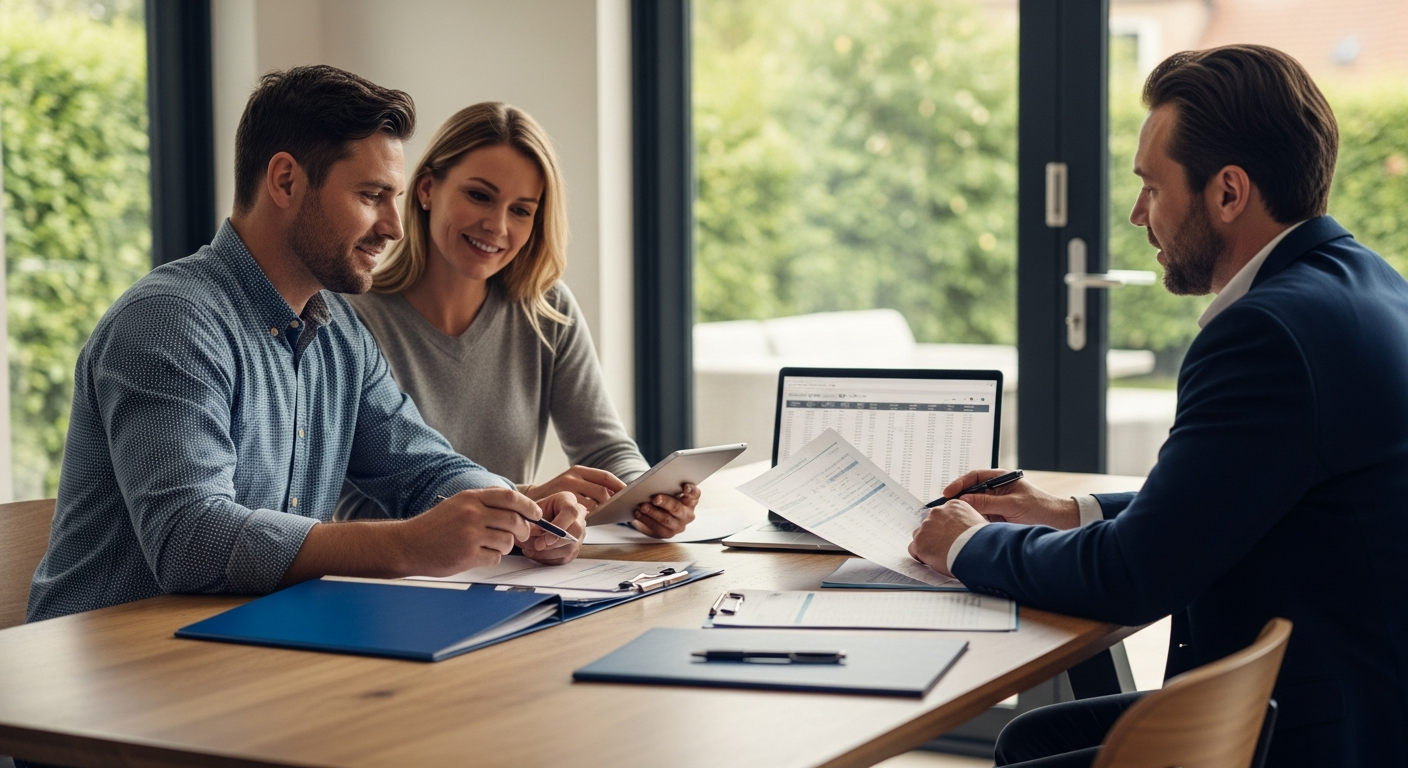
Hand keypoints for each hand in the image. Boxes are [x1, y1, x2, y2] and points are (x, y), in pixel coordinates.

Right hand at [396, 488, 535, 574]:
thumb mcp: (458, 504)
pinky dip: (492, 558)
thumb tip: (516, 508)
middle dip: (524, 531)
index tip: (536, 514)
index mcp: (471, 498)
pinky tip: (478, 555)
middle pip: (514, 520)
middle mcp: (472, 513)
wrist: (408, 545)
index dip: (528, 506)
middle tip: (522, 536)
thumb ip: (484, 502)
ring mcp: (470, 534)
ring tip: (490, 546)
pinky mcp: (468, 555)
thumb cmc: (434, 527)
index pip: (510, 497)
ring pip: (507, 541)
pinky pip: (495, 557)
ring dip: (505, 546)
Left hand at [521, 491, 586, 564]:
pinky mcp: (574, 549)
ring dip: (547, 552)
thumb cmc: (537, 511)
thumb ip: (531, 520)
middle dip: (555, 542)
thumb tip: (529, 533)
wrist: (540, 517)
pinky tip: (534, 553)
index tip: (546, 537)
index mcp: (568, 501)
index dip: (560, 525)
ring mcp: (578, 535)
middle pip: (575, 532)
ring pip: (570, 548)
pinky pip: (563, 558)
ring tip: (530, 549)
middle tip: (537, 545)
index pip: (571, 512)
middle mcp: (578, 518)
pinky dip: (547, 558)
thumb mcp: (532, 510)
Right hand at [524, 466, 625, 512]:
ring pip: (592, 504)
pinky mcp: (559, 501)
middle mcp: (572, 477)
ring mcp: (565, 490)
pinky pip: (580, 512)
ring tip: (608, 516)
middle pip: (602, 491)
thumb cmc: (554, 495)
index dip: (620, 485)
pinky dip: (588, 517)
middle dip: (612, 502)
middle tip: (620, 510)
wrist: (527, 500)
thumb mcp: (571, 485)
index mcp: (578, 470)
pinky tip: (592, 521)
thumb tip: (616, 496)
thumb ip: (589, 488)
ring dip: (601, 512)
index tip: (631, 493)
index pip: (605, 477)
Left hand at [630, 483, 699, 537]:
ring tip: (643, 506)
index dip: (691, 490)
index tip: (685, 487)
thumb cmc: (664, 498)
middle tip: (655, 498)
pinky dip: (646, 520)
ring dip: (653, 513)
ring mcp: (679, 525)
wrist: (658, 514)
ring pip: (666, 519)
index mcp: (690, 500)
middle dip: (666, 502)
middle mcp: (687, 514)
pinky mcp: (669, 533)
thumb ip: (660, 485)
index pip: (695, 494)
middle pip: (677, 508)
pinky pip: (658, 528)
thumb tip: (637, 484)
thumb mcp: (665, 490)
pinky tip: (639, 514)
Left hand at [908, 499, 987, 576]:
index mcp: (953, 506)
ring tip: (940, 556)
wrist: (978, 551)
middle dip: (935, 535)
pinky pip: (914, 549)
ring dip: (927, 544)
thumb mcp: (980, 522)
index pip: (942, 515)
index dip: (945, 528)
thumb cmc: (983, 540)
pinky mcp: (920, 542)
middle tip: (946, 548)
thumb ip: (968, 521)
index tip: (950, 536)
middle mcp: (937, 512)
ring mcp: (926, 527)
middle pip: (930, 524)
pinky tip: (933, 561)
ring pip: (920, 536)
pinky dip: (921, 556)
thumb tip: (969, 528)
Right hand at [938, 469, 1079, 528]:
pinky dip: (973, 522)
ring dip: (966, 513)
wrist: (1058, 523)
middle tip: (946, 508)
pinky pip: (980, 518)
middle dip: (959, 499)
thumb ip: (987, 502)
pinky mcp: (997, 518)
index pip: (974, 477)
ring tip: (954, 519)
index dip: (959, 484)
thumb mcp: (1012, 505)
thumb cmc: (1041, 508)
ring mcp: (996, 504)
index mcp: (1000, 479)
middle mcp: (996, 490)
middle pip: (970, 492)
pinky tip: (967, 527)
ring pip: (974, 507)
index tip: (948, 493)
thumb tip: (964, 500)